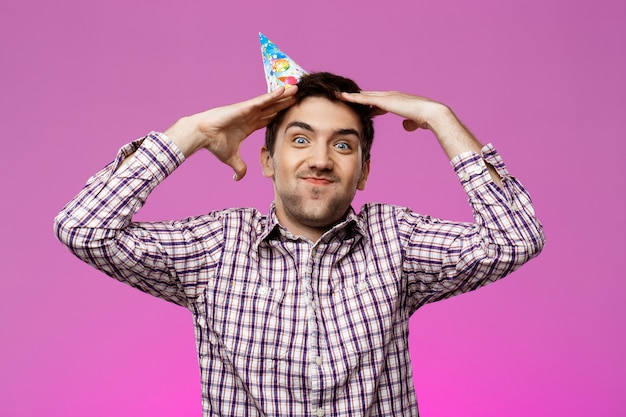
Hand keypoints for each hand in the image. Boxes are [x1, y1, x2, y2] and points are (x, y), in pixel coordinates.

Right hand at [165, 86, 297, 179]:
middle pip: (273, 108)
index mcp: (250, 125)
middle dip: (286, 103)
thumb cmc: (214, 143)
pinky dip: (273, 95)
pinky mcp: (245, 107)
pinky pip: (262, 100)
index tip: (293, 113)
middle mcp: (251, 115)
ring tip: (297, 89)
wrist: (203, 135)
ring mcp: (249, 110)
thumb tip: (238, 178)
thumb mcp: (231, 158)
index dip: (281, 115)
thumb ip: (239, 167)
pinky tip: (284, 90)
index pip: (269, 119)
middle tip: (301, 98)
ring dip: (284, 96)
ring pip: (271, 102)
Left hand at [343, 90, 500, 184]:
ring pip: (365, 96)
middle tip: (342, 96)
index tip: (358, 104)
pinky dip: (354, 98)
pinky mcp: (386, 101)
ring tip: (339, 95)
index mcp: (397, 101)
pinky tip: (344, 98)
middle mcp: (391, 96)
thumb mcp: (415, 122)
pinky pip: (365, 99)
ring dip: (352, 96)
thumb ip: (410, 123)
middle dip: (356, 96)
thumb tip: (406, 126)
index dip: (368, 102)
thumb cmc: (426, 119)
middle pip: (369, 96)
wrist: (432, 114)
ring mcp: (388, 97)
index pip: (379, 101)